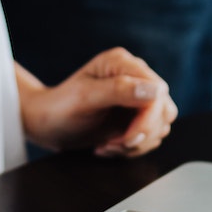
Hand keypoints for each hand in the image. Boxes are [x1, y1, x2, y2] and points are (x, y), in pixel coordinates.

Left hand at [16, 51, 177, 156]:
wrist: (47, 123)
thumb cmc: (60, 107)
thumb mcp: (86, 97)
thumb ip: (119, 90)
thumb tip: (155, 90)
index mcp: (122, 64)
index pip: (157, 92)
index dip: (148, 119)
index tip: (127, 138)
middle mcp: (134, 77)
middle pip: (164, 110)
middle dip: (142, 134)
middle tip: (115, 144)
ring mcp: (137, 98)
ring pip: (161, 126)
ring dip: (137, 144)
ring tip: (109, 145)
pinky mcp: (135, 116)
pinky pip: (150, 136)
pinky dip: (132, 148)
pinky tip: (109, 145)